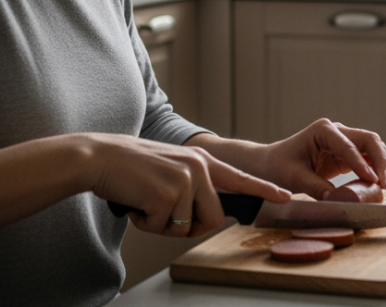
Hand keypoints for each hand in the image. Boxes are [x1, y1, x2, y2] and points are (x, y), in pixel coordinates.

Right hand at [86, 133, 289, 238]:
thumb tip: (208, 215)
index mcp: (202, 161)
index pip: (240, 178)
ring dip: (160, 224)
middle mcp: (199, 168)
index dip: (263, 189)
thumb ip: (193, 186)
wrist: (100, 157)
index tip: (285, 195)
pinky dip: (144, 223)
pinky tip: (135, 202)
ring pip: (185, 227)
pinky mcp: (167, 193)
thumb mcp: (171, 170)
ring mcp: (185, 179)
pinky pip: (161, 227)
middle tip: (162, 214)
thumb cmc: (132, 170)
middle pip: (213, 219)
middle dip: (189, 227)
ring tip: (145, 201)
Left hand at [234, 119, 385, 201]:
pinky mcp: (345, 154)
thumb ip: (317, 187)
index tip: (373, 180)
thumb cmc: (278, 167)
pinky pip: (367, 157)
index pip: (349, 146)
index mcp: (323, 130)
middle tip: (385, 183)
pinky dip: (376, 167)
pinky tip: (381, 181)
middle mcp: (336, 131)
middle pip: (369, 140)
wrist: (269, 164)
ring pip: (372, 147)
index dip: (362, 163)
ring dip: (382, 163)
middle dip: (380, 160)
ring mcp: (342, 140)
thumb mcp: (295, 178)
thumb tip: (338, 200)